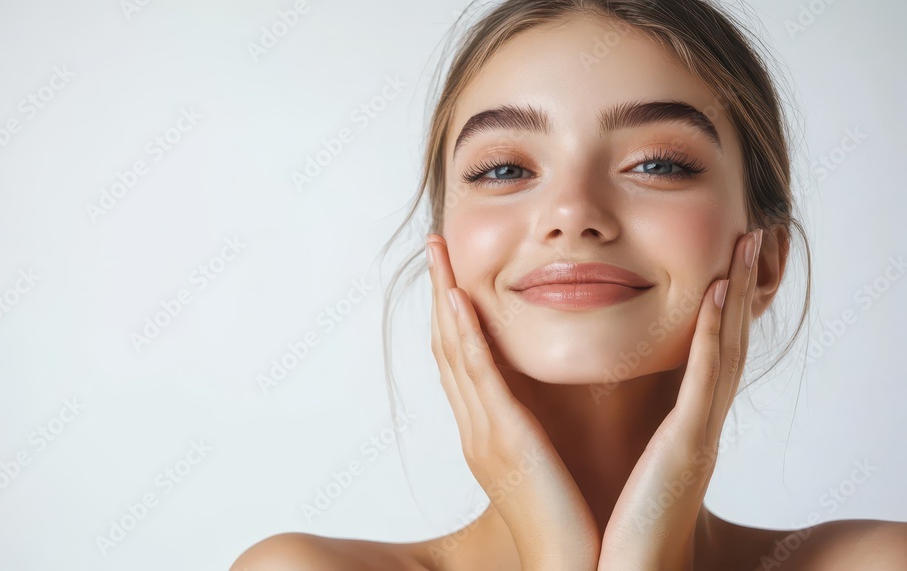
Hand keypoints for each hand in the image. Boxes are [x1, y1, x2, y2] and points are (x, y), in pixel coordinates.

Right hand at [426, 233, 599, 570]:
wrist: (572, 567)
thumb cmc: (572, 522)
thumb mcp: (549, 463)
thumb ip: (541, 427)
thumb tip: (551, 398)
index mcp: (487, 433)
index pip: (460, 360)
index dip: (451, 313)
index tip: (451, 272)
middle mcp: (475, 428)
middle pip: (446, 346)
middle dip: (438, 292)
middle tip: (434, 246)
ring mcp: (484, 433)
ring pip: (454, 351)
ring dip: (445, 296)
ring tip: (439, 252)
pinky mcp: (505, 440)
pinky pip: (480, 376)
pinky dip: (466, 334)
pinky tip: (461, 299)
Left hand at [597, 229, 763, 569]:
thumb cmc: (610, 527)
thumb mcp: (627, 463)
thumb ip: (626, 427)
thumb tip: (600, 395)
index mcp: (682, 428)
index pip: (705, 353)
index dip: (722, 306)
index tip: (726, 261)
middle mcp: (696, 425)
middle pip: (725, 341)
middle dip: (740, 287)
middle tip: (751, 235)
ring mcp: (697, 434)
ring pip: (724, 348)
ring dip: (737, 293)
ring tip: (748, 244)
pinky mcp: (688, 447)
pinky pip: (703, 381)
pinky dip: (713, 335)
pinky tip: (718, 295)